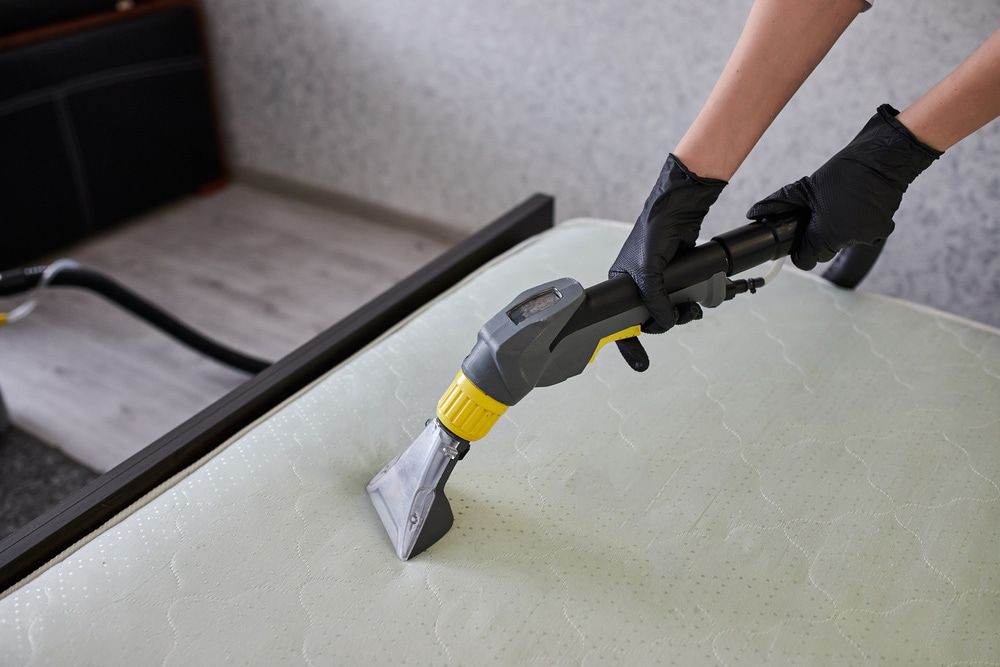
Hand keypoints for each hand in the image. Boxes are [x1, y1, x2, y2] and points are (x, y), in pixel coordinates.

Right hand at [609, 154, 726, 370]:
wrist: (679, 211)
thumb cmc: (653, 234)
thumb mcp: (648, 272)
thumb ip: (654, 301)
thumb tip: (665, 322)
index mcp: (620, 285)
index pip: (619, 322)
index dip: (627, 342)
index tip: (638, 361)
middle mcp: (638, 286)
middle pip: (649, 319)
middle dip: (663, 324)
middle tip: (674, 321)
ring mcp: (659, 283)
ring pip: (669, 312)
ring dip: (681, 315)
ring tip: (692, 309)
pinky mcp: (678, 278)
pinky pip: (683, 300)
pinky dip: (690, 304)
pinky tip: (697, 302)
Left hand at [747, 104, 941, 269]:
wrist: (886, 158)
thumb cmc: (847, 171)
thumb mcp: (806, 186)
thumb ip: (779, 203)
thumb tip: (754, 213)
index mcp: (827, 233)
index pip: (805, 260)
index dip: (799, 250)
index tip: (799, 238)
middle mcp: (849, 239)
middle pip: (824, 252)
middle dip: (818, 238)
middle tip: (819, 216)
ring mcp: (868, 236)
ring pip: (843, 243)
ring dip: (838, 231)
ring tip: (839, 206)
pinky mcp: (883, 230)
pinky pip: (862, 235)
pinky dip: (856, 225)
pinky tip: (856, 206)